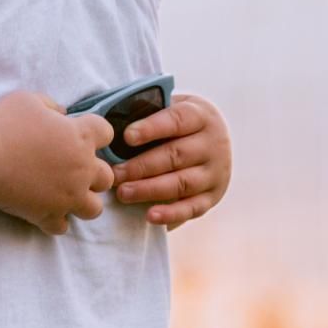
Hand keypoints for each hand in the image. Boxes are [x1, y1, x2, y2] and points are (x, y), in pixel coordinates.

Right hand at [0, 90, 113, 235]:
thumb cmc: (5, 124)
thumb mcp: (28, 100)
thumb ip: (51, 106)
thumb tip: (61, 113)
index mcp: (81, 137)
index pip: (106, 133)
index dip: (95, 133)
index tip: (78, 134)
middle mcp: (82, 169)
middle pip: (107, 177)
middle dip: (93, 174)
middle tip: (72, 170)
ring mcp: (68, 196)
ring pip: (94, 209)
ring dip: (82, 202)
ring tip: (65, 196)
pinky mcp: (49, 215)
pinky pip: (61, 227)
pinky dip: (53, 221)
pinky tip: (42, 211)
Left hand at [113, 92, 232, 227]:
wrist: (213, 143)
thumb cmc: (177, 126)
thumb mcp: (170, 111)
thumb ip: (148, 113)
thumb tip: (112, 125)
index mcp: (201, 116)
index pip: (177, 120)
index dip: (152, 128)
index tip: (127, 136)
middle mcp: (214, 144)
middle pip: (177, 155)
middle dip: (142, 166)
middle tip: (114, 174)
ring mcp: (215, 172)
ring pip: (182, 183)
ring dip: (150, 189)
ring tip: (123, 193)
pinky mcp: (213, 196)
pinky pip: (192, 208)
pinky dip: (171, 214)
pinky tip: (149, 216)